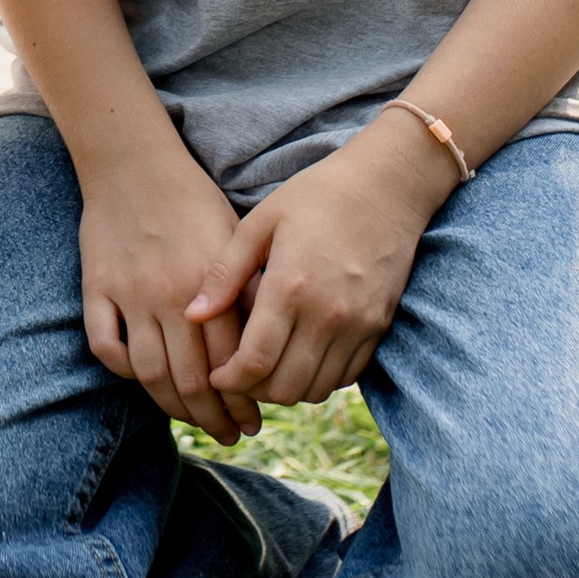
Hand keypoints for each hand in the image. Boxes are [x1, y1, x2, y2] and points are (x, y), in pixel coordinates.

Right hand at [78, 153, 265, 445]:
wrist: (135, 162)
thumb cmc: (194, 200)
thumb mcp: (236, 238)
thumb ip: (249, 291)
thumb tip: (272, 344)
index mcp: (210, 287)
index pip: (229, 365)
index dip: (241, 402)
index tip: (253, 420)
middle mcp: (169, 297)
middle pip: (190, 381)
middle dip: (213, 418)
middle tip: (228, 434)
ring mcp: (129, 294)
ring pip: (148, 373)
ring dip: (172, 408)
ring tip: (191, 421)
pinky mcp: (96, 287)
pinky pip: (105, 345)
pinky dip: (121, 369)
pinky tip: (141, 379)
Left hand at [189, 115, 445, 407]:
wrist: (387, 187)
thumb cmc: (316, 196)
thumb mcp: (261, 222)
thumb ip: (225, 274)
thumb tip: (191, 315)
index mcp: (290, 287)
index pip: (255, 363)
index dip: (228, 381)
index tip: (214, 375)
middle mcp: (327, 315)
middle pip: (284, 387)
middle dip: (252, 389)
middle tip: (236, 373)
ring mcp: (358, 326)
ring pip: (315, 390)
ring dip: (286, 388)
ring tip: (267, 366)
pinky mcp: (378, 328)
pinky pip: (345, 378)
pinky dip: (318, 378)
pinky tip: (301, 355)